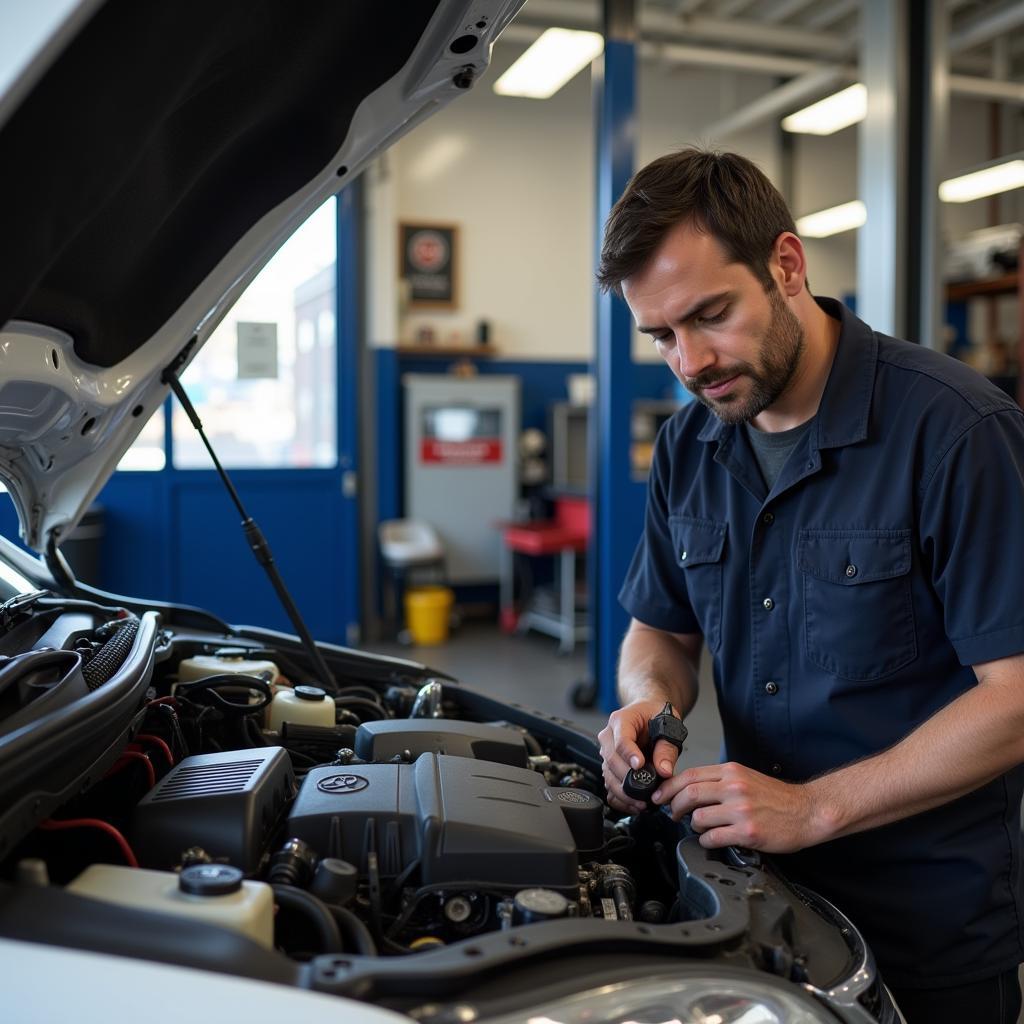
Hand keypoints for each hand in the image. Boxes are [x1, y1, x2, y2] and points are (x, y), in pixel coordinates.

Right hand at [599, 699, 683, 813]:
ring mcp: (606, 751)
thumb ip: (666, 747)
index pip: (621, 740)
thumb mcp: (668, 725)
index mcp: (621, 720)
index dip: (630, 754)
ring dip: (623, 792)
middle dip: (627, 779)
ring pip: (607, 775)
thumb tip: (664, 770)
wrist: (647, 713)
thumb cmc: (655, 715)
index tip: (639, 766)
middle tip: (645, 792)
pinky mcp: (609, 766)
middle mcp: (609, 736)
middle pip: (611, 759)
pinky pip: (608, 784)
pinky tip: (633, 804)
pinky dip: (619, 797)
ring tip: (641, 803)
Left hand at [652, 761, 830, 852]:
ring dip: (693, 826)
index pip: (689, 775)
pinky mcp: (747, 832)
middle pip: (689, 794)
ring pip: (698, 817)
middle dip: (674, 806)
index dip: (669, 787)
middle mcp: (734, 787)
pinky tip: (713, 839)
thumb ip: (719, 781)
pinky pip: (713, 837)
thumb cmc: (777, 797)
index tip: (661, 796)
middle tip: (672, 814)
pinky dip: (707, 840)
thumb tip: (690, 789)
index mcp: (731, 772)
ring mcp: (740, 810)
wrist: (807, 811)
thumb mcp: (745, 777)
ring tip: (701, 828)